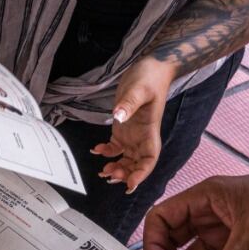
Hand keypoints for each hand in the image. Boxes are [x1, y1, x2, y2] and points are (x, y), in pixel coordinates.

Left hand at [91, 57, 174, 192]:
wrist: (152, 66)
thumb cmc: (150, 77)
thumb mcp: (140, 88)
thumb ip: (129, 103)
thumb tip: (118, 116)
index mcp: (150, 131)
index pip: (149, 159)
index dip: (141, 173)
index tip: (130, 183)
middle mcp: (143, 137)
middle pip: (137, 164)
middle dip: (125, 174)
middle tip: (109, 175)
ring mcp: (133, 134)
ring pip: (126, 159)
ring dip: (116, 168)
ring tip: (102, 171)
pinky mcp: (124, 129)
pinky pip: (116, 147)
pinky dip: (106, 153)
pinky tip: (96, 151)